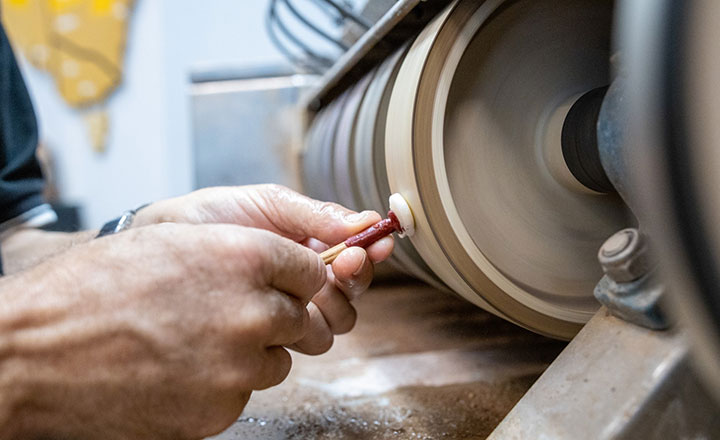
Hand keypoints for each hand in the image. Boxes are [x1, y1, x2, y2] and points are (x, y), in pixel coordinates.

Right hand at [0, 223, 324, 438]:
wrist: (36, 350)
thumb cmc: (96, 286)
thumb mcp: (174, 241)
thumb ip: (241, 253)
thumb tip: (284, 273)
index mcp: (246, 256)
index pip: (312, 271)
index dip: (299, 278)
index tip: (287, 285)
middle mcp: (252, 311)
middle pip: (303, 319)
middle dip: (281, 318)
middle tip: (240, 317)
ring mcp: (237, 366)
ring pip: (276, 361)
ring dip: (252, 354)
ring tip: (197, 343)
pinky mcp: (219, 410)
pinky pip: (243, 393)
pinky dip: (222, 385)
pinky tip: (180, 371)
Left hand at [134, 184, 394, 352]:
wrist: (160, 247)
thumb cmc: (209, 219)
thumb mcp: (265, 203)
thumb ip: (313, 213)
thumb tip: (363, 220)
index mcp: (311, 241)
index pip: (358, 249)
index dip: (372, 249)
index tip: (373, 245)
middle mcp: (307, 277)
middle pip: (355, 290)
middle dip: (353, 278)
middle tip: (337, 265)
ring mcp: (291, 307)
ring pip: (339, 320)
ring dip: (331, 306)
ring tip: (304, 291)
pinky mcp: (273, 334)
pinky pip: (309, 340)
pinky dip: (305, 328)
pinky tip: (280, 311)